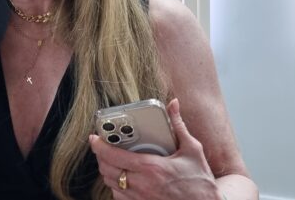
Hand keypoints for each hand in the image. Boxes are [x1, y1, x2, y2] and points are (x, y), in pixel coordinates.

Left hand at [89, 99, 220, 199]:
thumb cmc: (200, 181)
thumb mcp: (192, 150)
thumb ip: (178, 125)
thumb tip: (173, 104)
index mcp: (152, 168)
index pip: (114, 156)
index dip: (99, 146)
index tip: (94, 138)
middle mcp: (142, 185)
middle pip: (107, 170)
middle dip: (101, 157)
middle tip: (102, 147)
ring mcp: (141, 199)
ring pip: (111, 184)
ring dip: (108, 171)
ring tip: (112, 160)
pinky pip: (119, 197)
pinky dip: (116, 186)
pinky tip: (123, 178)